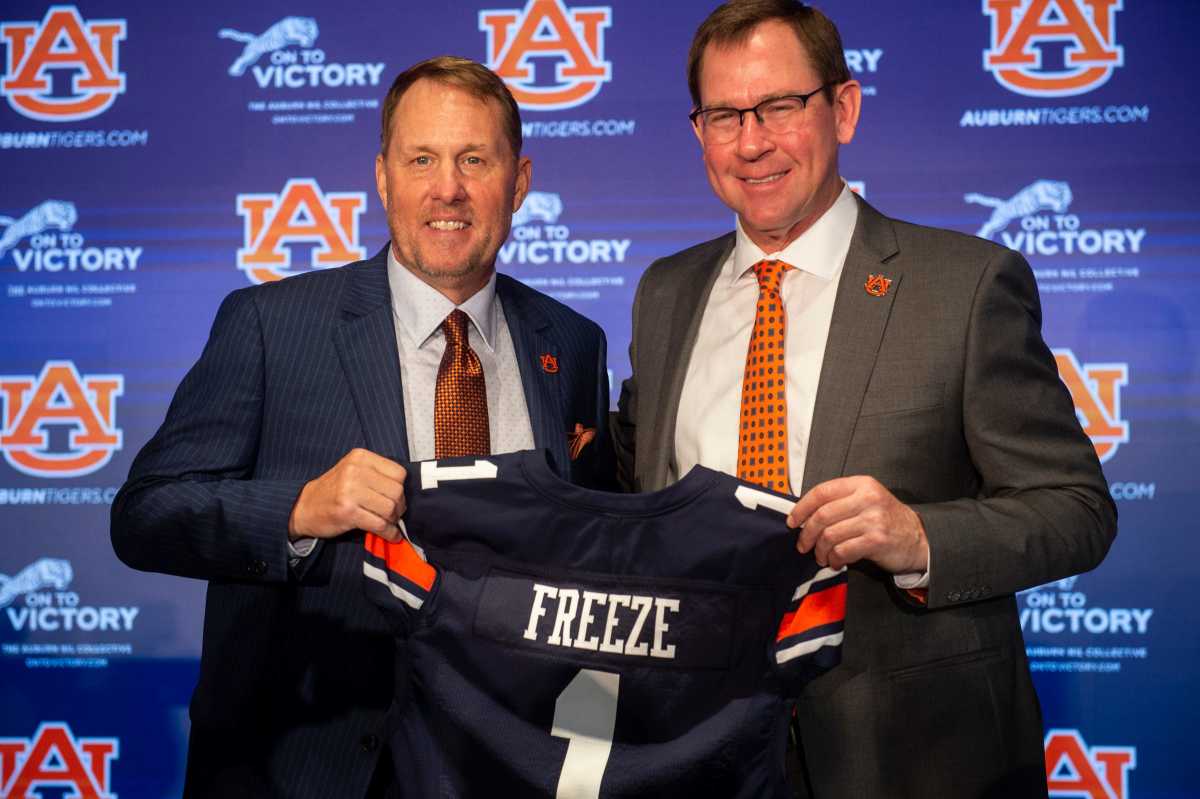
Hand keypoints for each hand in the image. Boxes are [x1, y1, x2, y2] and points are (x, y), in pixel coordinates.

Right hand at [288, 448, 406, 541]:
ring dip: (393, 520)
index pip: (398, 472)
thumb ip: (376, 474)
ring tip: (388, 523)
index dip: (400, 488)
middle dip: (399, 506)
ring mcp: (350, 491)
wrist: (304, 507)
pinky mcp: (347, 512)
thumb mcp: (353, 470)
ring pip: (390, 508)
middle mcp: (355, 470)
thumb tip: (405, 490)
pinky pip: (379, 524)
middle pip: (396, 491)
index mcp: (360, 457)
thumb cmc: (334, 490)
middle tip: (393, 514)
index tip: (395, 497)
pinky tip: (390, 535)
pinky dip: (389, 533)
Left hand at [787, 476, 928, 574]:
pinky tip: (836, 562)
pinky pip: (842, 551)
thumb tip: (803, 515)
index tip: (793, 521)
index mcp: (861, 484)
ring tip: (822, 556)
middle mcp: (868, 498)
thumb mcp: (866, 500)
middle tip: (803, 545)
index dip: (802, 507)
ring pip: (830, 535)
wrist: (918, 538)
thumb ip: (840, 502)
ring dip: (820, 550)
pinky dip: (834, 559)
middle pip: (822, 515)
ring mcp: (873, 519)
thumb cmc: (885, 520)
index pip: (822, 492)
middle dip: (807, 534)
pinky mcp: (877, 540)